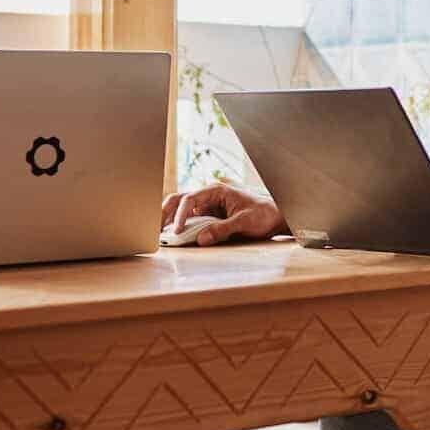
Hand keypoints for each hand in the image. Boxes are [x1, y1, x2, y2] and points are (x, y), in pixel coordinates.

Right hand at [160, 182, 284, 245]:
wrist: (275, 217)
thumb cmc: (263, 214)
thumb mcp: (244, 222)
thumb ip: (223, 229)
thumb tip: (202, 239)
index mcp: (216, 190)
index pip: (190, 198)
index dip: (180, 214)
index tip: (176, 230)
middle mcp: (209, 195)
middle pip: (180, 199)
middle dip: (165, 212)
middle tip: (155, 228)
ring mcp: (208, 205)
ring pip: (182, 209)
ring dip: (170, 219)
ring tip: (159, 233)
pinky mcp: (209, 216)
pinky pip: (191, 220)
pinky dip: (181, 227)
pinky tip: (174, 237)